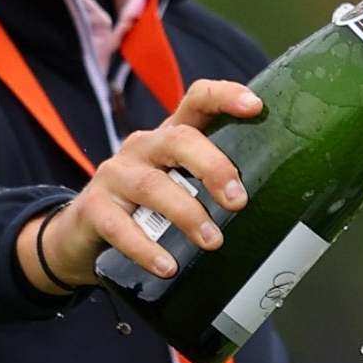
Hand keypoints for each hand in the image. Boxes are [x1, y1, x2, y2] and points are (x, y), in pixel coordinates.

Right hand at [19, 80, 260, 291]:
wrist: (81, 235)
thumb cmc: (148, 208)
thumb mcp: (181, 187)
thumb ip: (216, 189)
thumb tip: (281, 211)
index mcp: (171, 138)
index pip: (196, 101)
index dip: (225, 96)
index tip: (256, 107)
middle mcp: (143, 148)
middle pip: (178, 140)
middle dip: (213, 167)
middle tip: (238, 201)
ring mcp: (114, 175)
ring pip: (152, 186)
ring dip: (187, 214)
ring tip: (213, 241)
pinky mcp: (93, 209)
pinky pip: (119, 226)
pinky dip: (146, 248)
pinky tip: (167, 266)